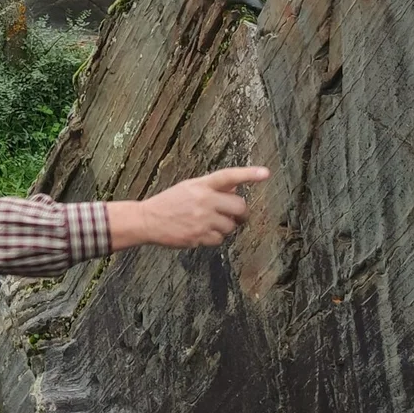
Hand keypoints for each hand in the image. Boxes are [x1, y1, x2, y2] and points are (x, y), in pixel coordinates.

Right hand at [109, 166, 270, 249]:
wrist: (147, 221)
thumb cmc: (169, 203)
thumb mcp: (189, 188)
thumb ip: (212, 187)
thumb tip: (236, 189)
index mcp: (201, 185)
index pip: (229, 176)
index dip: (249, 174)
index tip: (266, 173)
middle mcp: (203, 200)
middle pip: (239, 207)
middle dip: (240, 213)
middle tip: (237, 216)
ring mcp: (202, 219)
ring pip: (231, 226)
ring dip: (225, 227)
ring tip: (208, 224)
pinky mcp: (199, 236)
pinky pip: (220, 239)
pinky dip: (214, 238)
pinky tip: (201, 233)